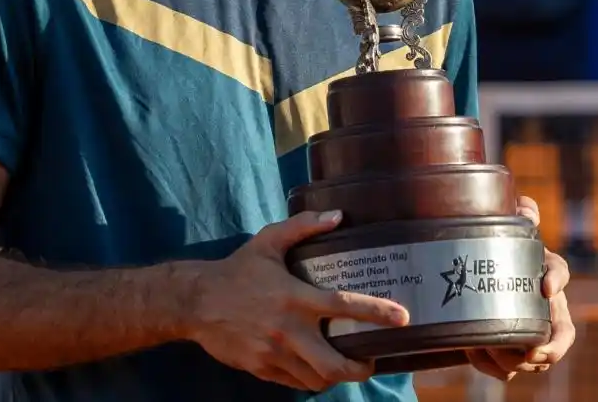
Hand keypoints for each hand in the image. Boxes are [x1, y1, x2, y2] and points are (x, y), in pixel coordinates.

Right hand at [189, 210, 409, 390]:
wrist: (196, 302)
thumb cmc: (237, 270)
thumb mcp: (268, 241)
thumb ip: (304, 226)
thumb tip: (338, 215)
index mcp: (295, 296)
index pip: (344, 306)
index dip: (377, 313)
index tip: (402, 319)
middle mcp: (288, 329)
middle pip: (334, 363)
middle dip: (360, 369)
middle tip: (371, 361)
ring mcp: (274, 354)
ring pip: (316, 379)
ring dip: (336, 377)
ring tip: (346, 367)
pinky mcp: (261, 369)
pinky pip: (294, 383)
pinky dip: (310, 379)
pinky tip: (315, 369)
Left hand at [465, 196, 574, 381]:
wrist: (474, 278)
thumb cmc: (497, 251)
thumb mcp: (506, 232)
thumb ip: (519, 215)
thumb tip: (526, 207)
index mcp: (544, 272)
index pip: (560, 272)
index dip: (558, 281)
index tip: (547, 288)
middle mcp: (546, 307)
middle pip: (561, 335)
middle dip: (550, 349)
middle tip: (529, 351)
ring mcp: (532, 332)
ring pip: (535, 358)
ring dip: (514, 359)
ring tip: (487, 347)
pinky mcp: (512, 352)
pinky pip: (508, 368)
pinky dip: (492, 366)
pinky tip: (475, 354)